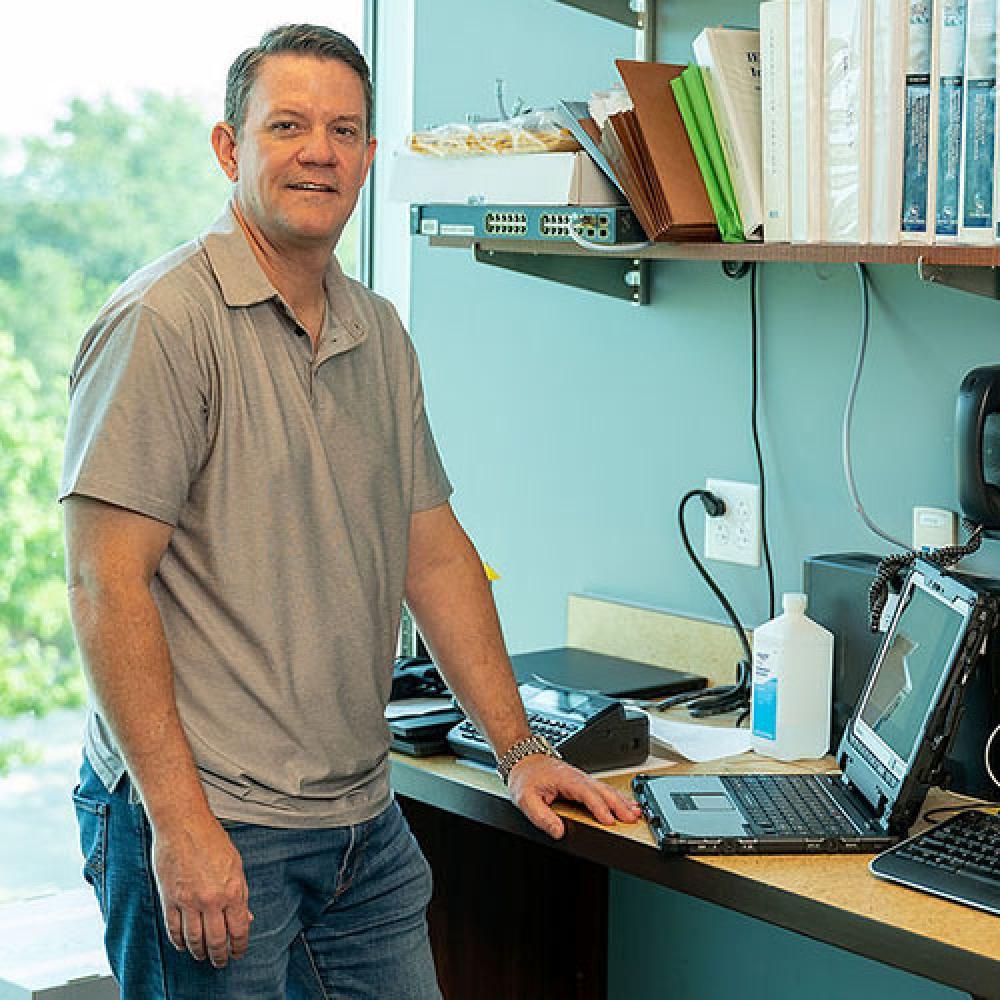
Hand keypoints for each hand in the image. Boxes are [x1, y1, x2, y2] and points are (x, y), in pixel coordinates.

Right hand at [151, 814, 251, 967]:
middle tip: (221, 962)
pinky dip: (179, 942)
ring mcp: (189, 901)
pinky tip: (184, 945)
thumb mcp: (236, 865)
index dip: (240, 945)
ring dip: (200, 952)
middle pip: (216, 940)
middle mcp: (211, 899)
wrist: (184, 825)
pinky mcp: (170, 899)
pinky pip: (174, 929)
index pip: (239, 929)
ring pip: (194, 939)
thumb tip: (246, 916)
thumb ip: (240, 893)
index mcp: (232, 890)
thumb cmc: (211, 840)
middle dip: (220, 956)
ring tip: (203, 956)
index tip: (239, 953)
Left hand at [506, 754, 642, 838]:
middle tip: (631, 819)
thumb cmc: (525, 777)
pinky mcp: (582, 781)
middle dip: (618, 804)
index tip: (609, 820)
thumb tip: (558, 831)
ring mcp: (581, 778)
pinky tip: (626, 803)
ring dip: (622, 800)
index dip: (599, 807)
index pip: (586, 794)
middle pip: (602, 790)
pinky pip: (603, 788)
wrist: (523, 758)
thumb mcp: (525, 799)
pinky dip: (617, 796)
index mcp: (565, 780)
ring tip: (635, 813)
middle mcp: (576, 777)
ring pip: (606, 788)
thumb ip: (541, 817)